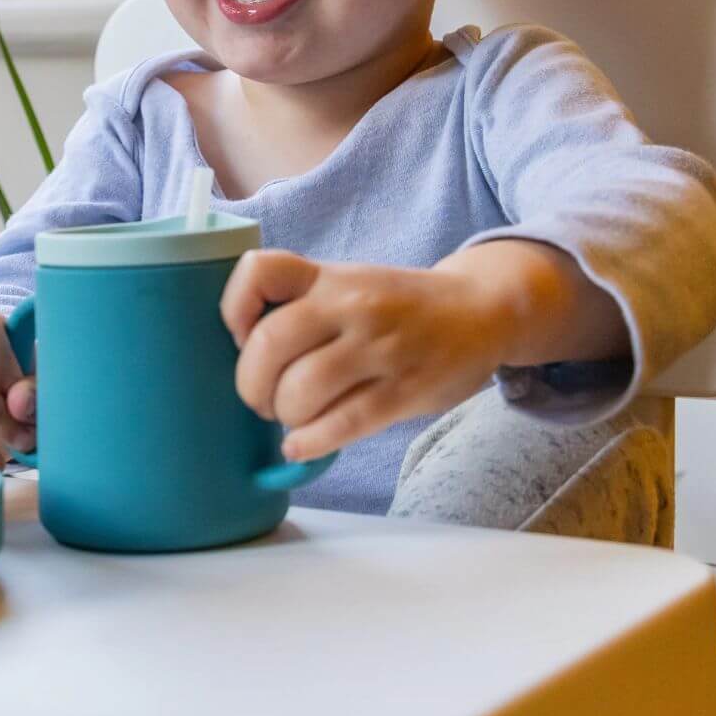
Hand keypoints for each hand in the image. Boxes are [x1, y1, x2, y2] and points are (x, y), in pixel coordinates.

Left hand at [220, 251, 516, 461]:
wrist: (482, 311)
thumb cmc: (397, 306)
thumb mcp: (348, 285)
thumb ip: (298, 305)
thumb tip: (239, 352)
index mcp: (328, 277)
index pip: (260, 271)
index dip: (233, 308)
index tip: (240, 335)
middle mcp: (351, 305)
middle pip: (269, 344)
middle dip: (251, 385)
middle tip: (262, 398)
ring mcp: (379, 348)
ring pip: (301, 390)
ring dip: (284, 415)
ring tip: (292, 417)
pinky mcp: (404, 391)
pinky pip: (341, 423)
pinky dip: (309, 442)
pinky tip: (301, 444)